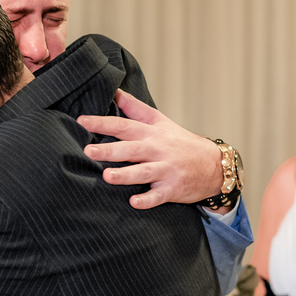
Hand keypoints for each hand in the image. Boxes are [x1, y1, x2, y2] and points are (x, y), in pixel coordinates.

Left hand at [77, 90, 224, 208]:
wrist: (214, 165)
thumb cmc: (180, 142)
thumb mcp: (160, 122)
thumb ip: (135, 109)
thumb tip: (114, 92)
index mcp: (152, 133)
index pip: (124, 125)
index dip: (103, 123)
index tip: (82, 122)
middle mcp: (158, 150)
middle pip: (132, 149)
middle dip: (110, 150)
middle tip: (88, 151)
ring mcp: (167, 170)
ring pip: (144, 172)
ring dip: (125, 175)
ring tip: (107, 177)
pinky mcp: (173, 188)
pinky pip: (159, 196)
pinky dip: (147, 200)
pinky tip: (134, 202)